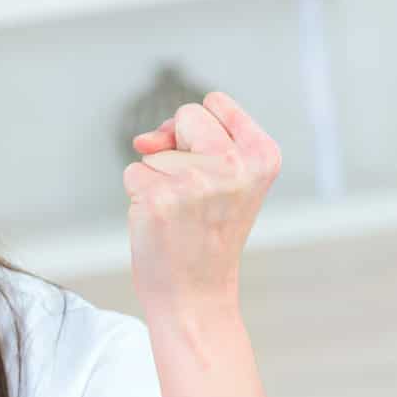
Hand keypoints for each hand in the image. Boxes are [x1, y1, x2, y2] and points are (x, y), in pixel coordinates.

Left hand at [125, 91, 281, 313]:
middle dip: (177, 146)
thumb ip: (190, 141)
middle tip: (192, 191)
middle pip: (185, 116)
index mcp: (262, 155)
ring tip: (180, 215)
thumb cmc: (207, 234)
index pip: (214, 103)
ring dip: (157, 179)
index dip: (199, 131)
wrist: (196, 293)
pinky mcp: (158, 197)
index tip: (211, 166)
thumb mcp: (224, 179)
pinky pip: (134, 172)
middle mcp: (234, 165)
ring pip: (155, 151)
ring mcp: (195, 180)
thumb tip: (143, 139)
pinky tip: (162, 221)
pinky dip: (139, 195)